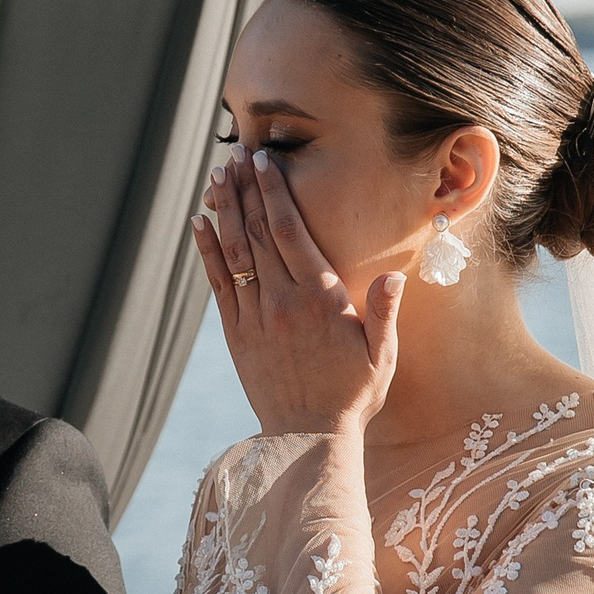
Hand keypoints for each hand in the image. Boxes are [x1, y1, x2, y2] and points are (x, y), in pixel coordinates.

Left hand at [193, 145, 402, 436]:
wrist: (308, 440)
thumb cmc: (352, 396)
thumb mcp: (380, 355)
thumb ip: (384, 312)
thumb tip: (394, 276)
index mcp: (319, 298)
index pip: (290, 231)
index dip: (275, 192)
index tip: (265, 162)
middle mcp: (282, 302)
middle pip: (258, 232)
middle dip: (247, 190)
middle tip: (237, 154)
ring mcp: (254, 317)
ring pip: (235, 252)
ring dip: (225, 211)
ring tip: (218, 176)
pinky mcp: (236, 335)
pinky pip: (219, 285)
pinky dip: (207, 252)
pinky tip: (200, 224)